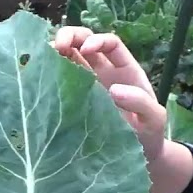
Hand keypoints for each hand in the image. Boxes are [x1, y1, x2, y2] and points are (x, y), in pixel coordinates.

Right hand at [53, 27, 166, 162]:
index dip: (97, 40)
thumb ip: (141, 103)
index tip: (86, 49)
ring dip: (55, 51)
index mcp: (124, 70)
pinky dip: (49, 75)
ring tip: (43, 56)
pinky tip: (39, 77)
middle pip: (84, 42)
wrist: (139, 157)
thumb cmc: (149, 134)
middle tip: (56, 45)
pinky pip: (60, 83)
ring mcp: (87, 86)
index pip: (110, 44)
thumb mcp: (154, 118)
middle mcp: (103, 73)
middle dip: (70, 36)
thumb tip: (114, 90)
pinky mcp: (74, 103)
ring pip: (69, 58)